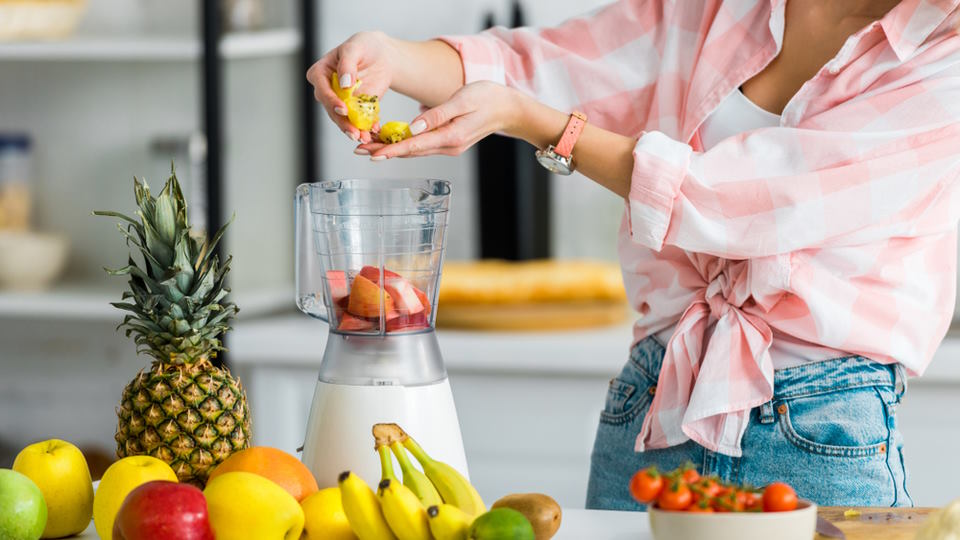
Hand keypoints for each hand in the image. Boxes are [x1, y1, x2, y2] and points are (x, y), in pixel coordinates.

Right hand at [306, 31, 395, 142]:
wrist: (382, 56)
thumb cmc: (364, 46)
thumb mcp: (355, 47)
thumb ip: (347, 64)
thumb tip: (344, 84)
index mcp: (320, 72)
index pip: (322, 89)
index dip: (331, 100)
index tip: (343, 109)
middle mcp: (327, 90)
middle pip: (331, 109)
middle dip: (343, 122)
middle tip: (354, 133)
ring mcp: (341, 101)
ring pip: (343, 119)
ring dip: (353, 130)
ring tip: (364, 137)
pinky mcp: (355, 109)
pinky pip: (358, 121)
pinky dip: (366, 128)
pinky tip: (373, 132)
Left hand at [356, 81, 524, 158]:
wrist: (509, 109)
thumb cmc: (488, 98)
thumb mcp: (463, 99)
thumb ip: (438, 114)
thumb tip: (414, 126)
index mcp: (451, 136)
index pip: (414, 146)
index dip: (391, 150)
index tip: (372, 154)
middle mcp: (448, 146)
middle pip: (410, 151)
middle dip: (384, 151)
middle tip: (359, 149)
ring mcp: (449, 146)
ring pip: (415, 150)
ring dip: (392, 148)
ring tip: (368, 146)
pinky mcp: (449, 142)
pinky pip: (423, 145)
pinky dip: (405, 144)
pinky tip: (391, 140)